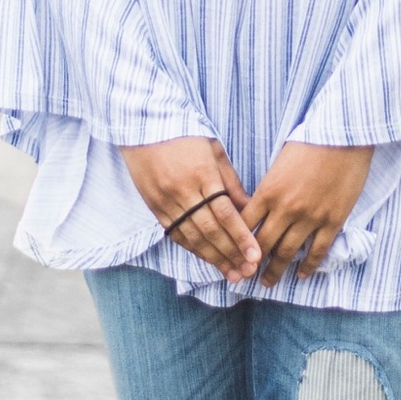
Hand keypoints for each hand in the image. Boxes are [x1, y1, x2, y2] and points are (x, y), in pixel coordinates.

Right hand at [118, 136, 260, 283]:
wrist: (143, 127)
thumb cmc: (185, 135)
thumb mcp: (214, 150)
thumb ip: (230, 181)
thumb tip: (249, 208)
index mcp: (202, 173)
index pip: (225, 212)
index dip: (241, 236)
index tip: (256, 255)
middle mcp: (183, 190)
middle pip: (210, 230)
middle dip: (231, 253)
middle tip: (248, 271)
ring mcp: (166, 200)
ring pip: (192, 236)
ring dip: (214, 258)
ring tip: (232, 273)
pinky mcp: (154, 207)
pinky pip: (176, 233)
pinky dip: (193, 249)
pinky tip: (208, 260)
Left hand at [241, 141, 374, 286]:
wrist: (343, 137)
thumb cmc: (309, 142)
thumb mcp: (279, 162)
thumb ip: (269, 188)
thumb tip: (260, 207)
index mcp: (268, 191)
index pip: (245, 225)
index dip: (236, 242)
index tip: (231, 254)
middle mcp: (285, 209)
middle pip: (262, 244)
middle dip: (251, 264)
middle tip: (245, 276)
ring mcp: (310, 217)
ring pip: (287, 252)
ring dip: (276, 271)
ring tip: (268, 282)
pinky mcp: (332, 221)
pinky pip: (317, 250)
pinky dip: (308, 266)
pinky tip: (302, 275)